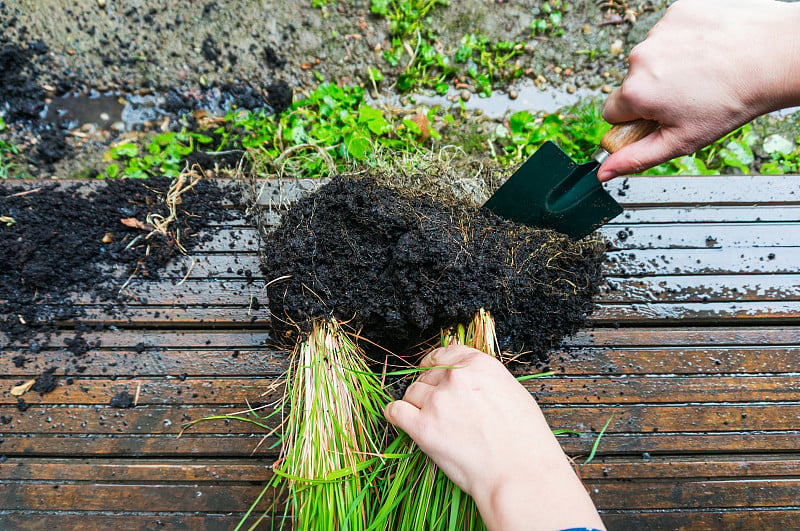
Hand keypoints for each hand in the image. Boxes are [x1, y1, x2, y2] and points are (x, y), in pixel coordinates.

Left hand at [384, 345, 603, 530]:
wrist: (521, 474)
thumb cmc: (524, 440)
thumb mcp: (511, 392)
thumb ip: (483, 380)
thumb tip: (465, 379)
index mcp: (478, 365)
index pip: (444, 354)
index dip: (434, 364)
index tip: (430, 371)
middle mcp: (455, 378)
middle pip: (427, 376)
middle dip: (431, 390)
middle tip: (442, 410)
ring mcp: (437, 401)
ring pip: (411, 393)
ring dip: (416, 404)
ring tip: (433, 422)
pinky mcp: (423, 427)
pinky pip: (396, 411)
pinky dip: (396, 415)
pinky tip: (404, 421)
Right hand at [598, 0, 799, 180]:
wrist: (776, 57)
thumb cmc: (733, 100)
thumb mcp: (681, 141)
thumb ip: (636, 158)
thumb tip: (604, 171)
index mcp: (636, 92)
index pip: (611, 112)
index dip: (634, 120)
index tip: (659, 118)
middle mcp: (640, 58)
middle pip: (632, 84)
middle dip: (653, 92)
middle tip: (689, 97)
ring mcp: (659, 32)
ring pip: (652, 58)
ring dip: (669, 66)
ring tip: (703, 74)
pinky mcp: (677, 12)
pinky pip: (669, 33)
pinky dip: (684, 42)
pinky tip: (707, 51)